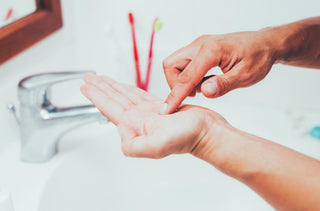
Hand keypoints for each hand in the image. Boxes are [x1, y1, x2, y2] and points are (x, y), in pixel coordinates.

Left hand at [81, 73, 227, 157]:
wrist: (207, 133)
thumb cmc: (188, 138)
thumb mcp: (157, 146)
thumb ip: (132, 144)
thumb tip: (118, 128)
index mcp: (135, 126)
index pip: (109, 108)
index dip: (96, 96)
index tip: (84, 86)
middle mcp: (139, 120)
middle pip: (114, 99)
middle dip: (100, 88)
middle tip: (88, 77)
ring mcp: (149, 113)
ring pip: (126, 95)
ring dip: (113, 86)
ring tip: (102, 79)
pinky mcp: (161, 107)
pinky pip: (140, 94)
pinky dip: (130, 88)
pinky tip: (125, 86)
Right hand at [162, 30, 276, 113]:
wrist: (265, 43)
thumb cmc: (258, 57)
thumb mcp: (246, 76)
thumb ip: (224, 84)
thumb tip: (204, 92)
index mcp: (211, 50)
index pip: (185, 76)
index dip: (174, 96)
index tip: (166, 110)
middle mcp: (201, 44)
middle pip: (171, 65)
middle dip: (175, 84)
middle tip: (194, 95)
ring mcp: (199, 45)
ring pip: (175, 63)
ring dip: (182, 80)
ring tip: (205, 86)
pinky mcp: (199, 48)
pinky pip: (184, 63)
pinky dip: (189, 75)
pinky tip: (206, 80)